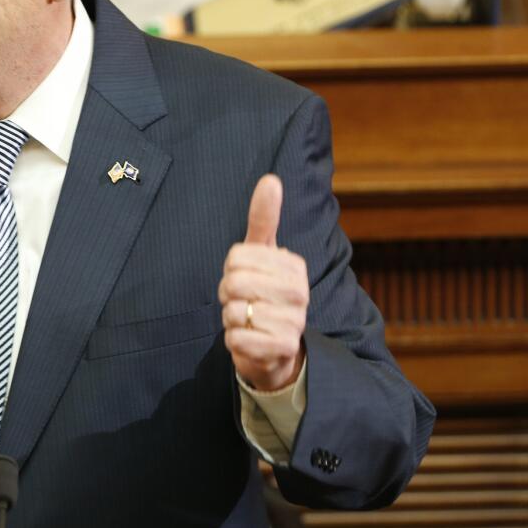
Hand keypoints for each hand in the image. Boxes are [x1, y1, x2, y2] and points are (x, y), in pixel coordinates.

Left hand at [219, 174, 308, 391]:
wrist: (277, 348)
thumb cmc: (264, 293)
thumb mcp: (263, 254)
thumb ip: (264, 218)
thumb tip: (271, 179)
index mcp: (294, 266)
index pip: (236, 257)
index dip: (230, 270)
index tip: (246, 278)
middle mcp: (299, 293)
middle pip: (234, 283)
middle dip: (228, 294)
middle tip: (243, 301)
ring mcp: (294, 322)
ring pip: (233, 312)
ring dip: (231, 318)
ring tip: (249, 320)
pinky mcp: (282, 349)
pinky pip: (237, 338)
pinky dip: (234, 340)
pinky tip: (250, 339)